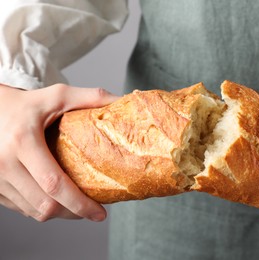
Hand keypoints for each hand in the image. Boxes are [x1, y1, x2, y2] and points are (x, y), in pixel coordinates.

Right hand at [0, 83, 117, 221]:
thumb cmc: (23, 103)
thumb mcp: (56, 96)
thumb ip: (90, 97)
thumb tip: (121, 101)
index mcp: (22, 142)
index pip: (54, 184)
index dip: (79, 203)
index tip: (100, 212)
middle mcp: (4, 163)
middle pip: (44, 205)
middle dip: (73, 213)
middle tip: (94, 212)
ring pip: (32, 211)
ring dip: (59, 213)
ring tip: (78, 206)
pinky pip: (20, 208)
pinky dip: (41, 209)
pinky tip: (56, 200)